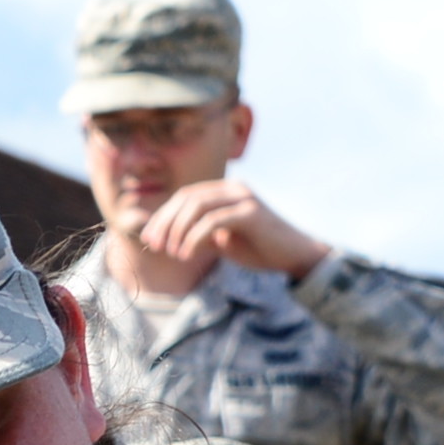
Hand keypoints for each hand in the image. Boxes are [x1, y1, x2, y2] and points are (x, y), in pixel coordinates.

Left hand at [135, 173, 333, 283]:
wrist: (294, 256)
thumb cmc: (257, 249)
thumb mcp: (220, 241)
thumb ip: (197, 236)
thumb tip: (165, 240)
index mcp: (224, 192)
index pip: (184, 196)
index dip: (162, 216)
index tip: (149, 239)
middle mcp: (233, 189)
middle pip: (187, 197)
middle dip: (165, 222)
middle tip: (155, 246)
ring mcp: (243, 197)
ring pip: (197, 205)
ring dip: (178, 230)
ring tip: (172, 253)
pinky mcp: (251, 212)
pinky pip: (213, 220)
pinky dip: (194, 237)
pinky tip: (186, 254)